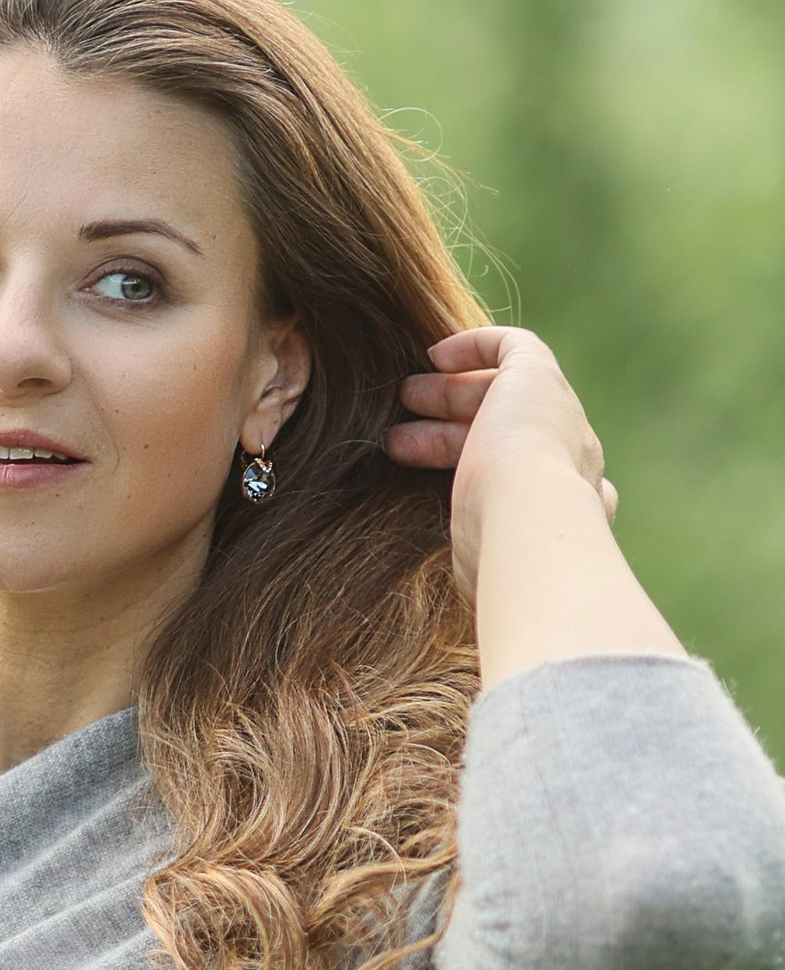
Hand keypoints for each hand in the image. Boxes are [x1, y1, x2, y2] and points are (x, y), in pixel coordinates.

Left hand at [386, 325, 616, 598]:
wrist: (533, 528)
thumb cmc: (505, 570)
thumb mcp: (488, 581)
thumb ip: (482, 584)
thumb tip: (469, 624)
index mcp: (569, 508)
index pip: (527, 480)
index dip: (479, 471)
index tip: (438, 476)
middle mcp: (570, 460)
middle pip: (508, 433)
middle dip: (452, 428)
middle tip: (399, 432)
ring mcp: (559, 419)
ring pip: (503, 394)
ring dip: (450, 392)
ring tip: (402, 399)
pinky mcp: (540, 381)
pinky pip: (515, 348)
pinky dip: (477, 345)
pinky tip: (434, 355)